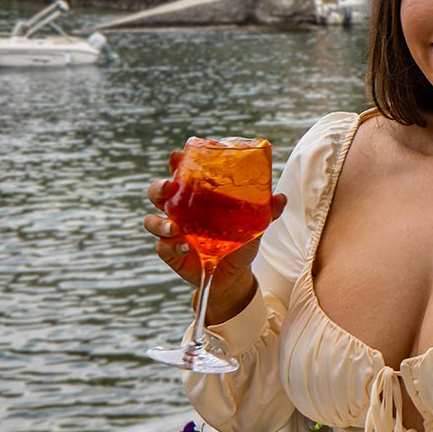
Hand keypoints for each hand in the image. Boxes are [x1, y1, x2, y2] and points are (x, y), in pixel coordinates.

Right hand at [143, 153, 286, 324]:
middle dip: (158, 188)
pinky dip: (172, 246)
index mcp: (197, 198)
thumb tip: (280, 198)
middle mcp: (180, 212)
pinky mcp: (171, 253)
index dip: (176, 164)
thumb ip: (266, 211)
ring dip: (160, 222)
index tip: (177, 156)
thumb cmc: (240, 242)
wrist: (234, 276)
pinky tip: (186, 247)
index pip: (181, 175)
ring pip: (152, 221)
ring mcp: (173, 233)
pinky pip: (162, 247)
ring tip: (175, 227)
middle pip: (158, 194)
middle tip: (168, 187)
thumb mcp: (255, 225)